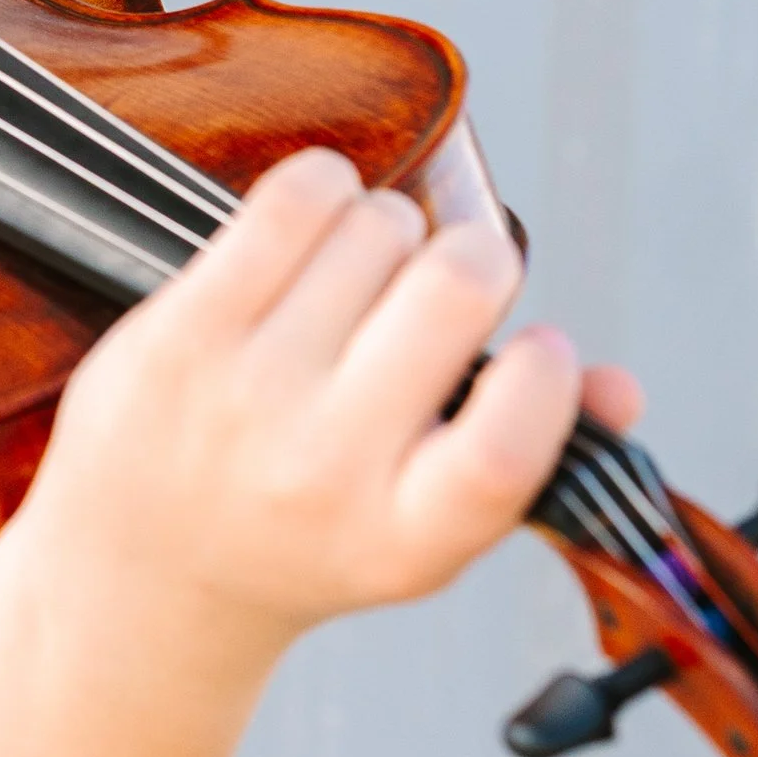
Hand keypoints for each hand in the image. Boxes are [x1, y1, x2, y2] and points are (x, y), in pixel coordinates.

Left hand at [9, 147, 629, 666]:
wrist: (140, 569)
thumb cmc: (305, 531)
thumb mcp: (419, 532)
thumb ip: (527, 458)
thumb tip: (617, 386)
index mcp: (403, 540)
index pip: (505, 444)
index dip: (547, 375)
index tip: (540, 347)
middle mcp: (322, 471)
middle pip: (454, 294)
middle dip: (477, 260)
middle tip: (453, 281)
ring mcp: (245, 394)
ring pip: (379, 230)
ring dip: (394, 228)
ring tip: (368, 272)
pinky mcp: (182, 331)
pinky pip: (291, 204)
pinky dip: (329, 187)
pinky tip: (324, 217)